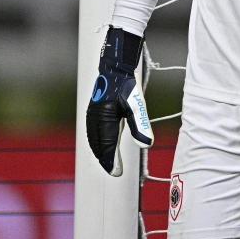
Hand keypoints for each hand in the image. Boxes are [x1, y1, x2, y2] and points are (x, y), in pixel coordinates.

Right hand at [86, 26, 152, 175]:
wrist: (116, 65)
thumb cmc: (127, 84)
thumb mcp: (138, 105)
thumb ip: (141, 126)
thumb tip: (147, 144)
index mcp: (103, 119)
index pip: (106, 147)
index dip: (111, 161)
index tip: (117, 173)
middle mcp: (94, 118)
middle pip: (98, 145)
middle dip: (105, 159)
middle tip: (114, 171)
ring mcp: (92, 114)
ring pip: (94, 139)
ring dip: (100, 151)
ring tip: (108, 161)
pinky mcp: (93, 110)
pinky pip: (93, 131)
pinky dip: (97, 141)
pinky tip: (103, 143)